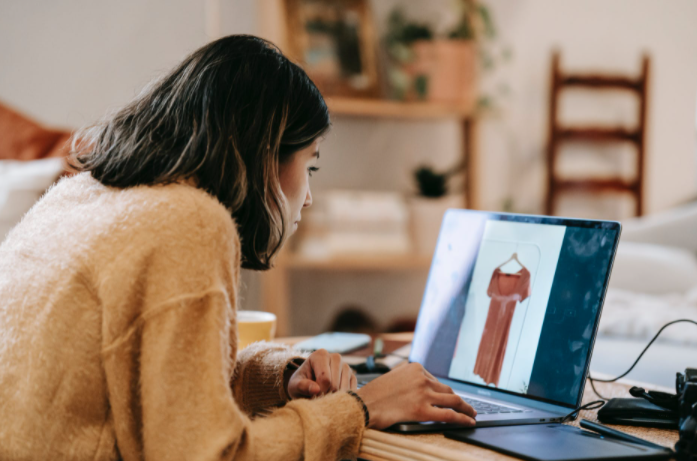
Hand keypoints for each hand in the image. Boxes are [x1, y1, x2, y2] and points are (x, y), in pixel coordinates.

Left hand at [286, 349, 356, 399]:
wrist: (308, 385)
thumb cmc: (300, 384)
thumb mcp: (295, 385)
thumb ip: (302, 386)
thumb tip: (316, 390)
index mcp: (321, 355)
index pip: (325, 378)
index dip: (318, 392)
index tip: (312, 396)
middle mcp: (335, 357)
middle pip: (335, 385)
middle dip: (326, 396)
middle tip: (317, 398)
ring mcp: (346, 366)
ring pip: (344, 389)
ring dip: (334, 398)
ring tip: (324, 397)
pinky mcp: (352, 376)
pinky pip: (352, 391)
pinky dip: (343, 398)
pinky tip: (333, 397)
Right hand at [357, 362, 476, 429]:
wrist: (363, 405)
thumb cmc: (374, 395)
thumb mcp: (393, 377)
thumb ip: (409, 379)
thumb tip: (423, 387)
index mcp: (415, 367)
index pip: (435, 380)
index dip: (443, 392)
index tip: (450, 397)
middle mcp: (421, 378)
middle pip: (446, 389)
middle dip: (458, 399)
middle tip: (467, 406)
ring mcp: (423, 393)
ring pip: (453, 400)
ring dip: (466, 408)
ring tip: (472, 414)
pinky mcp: (423, 410)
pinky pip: (449, 414)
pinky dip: (463, 418)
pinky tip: (470, 422)